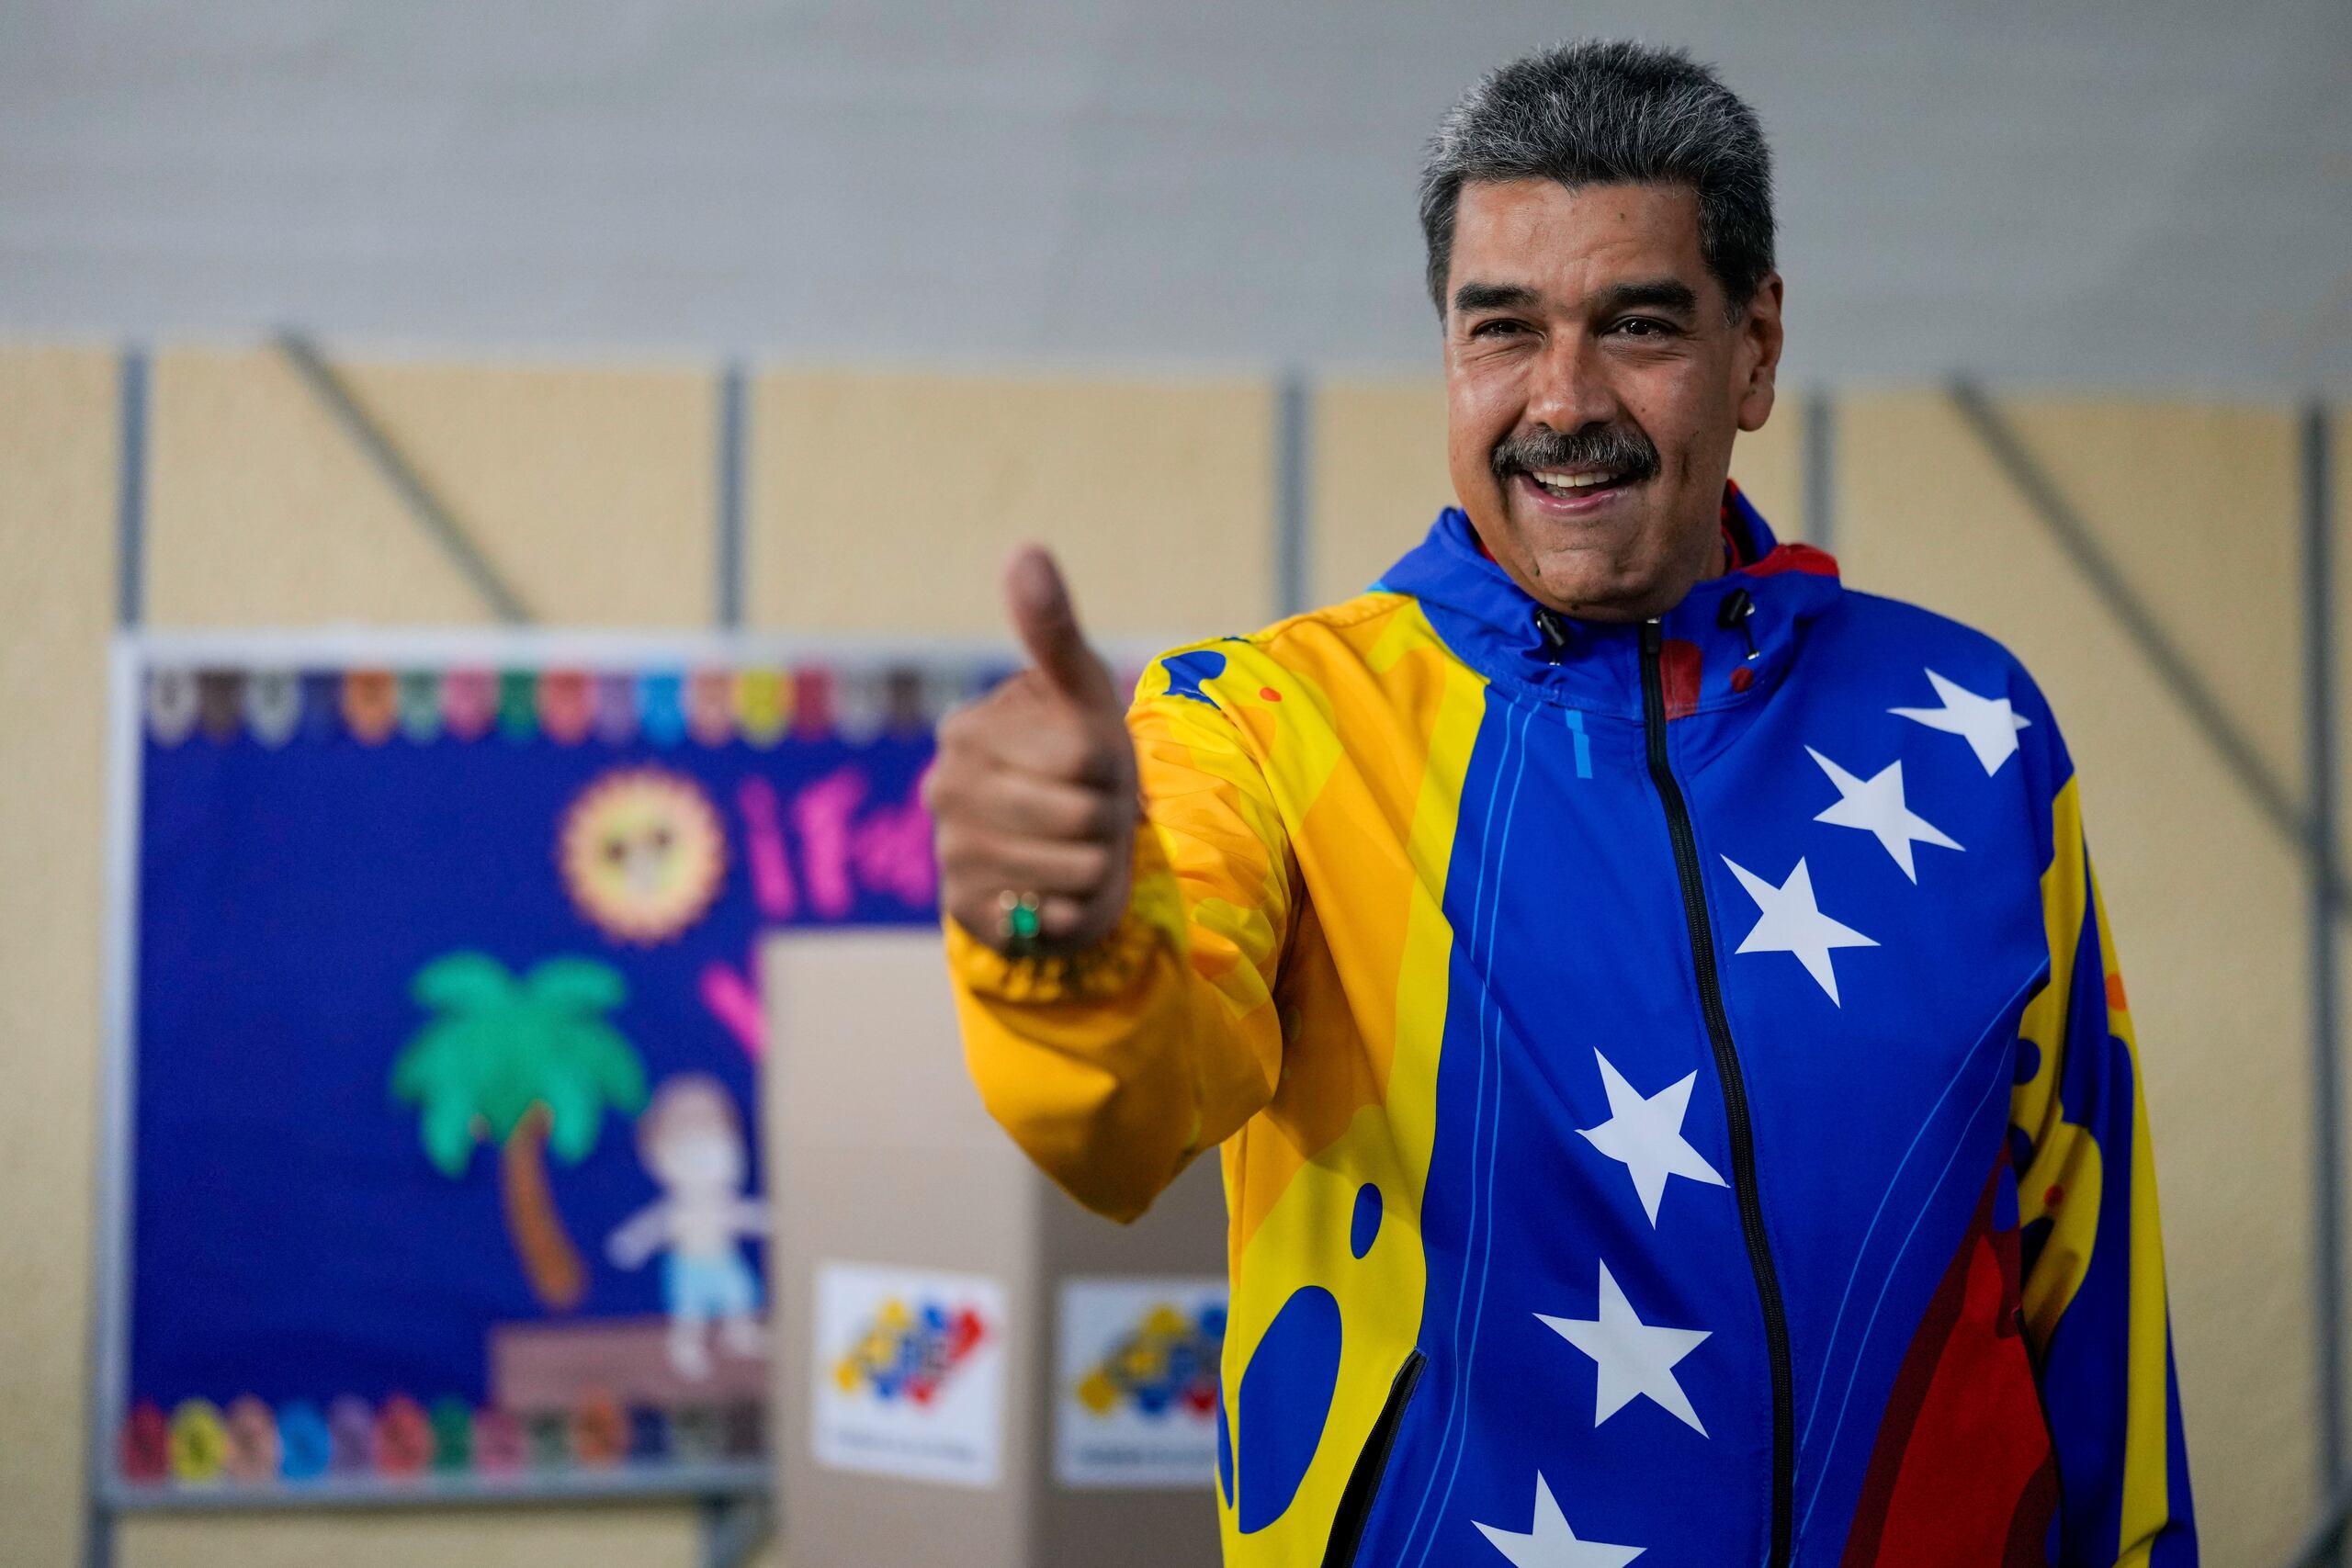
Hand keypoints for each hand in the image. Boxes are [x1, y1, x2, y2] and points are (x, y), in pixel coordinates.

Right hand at [925, 545, 1139, 956]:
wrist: (1061, 850)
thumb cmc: (1074, 761)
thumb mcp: (1075, 691)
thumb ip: (1050, 627)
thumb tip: (1024, 548)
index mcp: (967, 732)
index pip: (1083, 755)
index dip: (1111, 765)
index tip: (1092, 765)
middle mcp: (945, 792)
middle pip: (1082, 813)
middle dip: (1107, 815)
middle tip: (1090, 811)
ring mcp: (952, 855)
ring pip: (1079, 867)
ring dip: (1099, 863)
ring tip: (1077, 849)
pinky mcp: (969, 914)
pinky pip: (1060, 917)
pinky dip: (1078, 909)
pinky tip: (1057, 891)